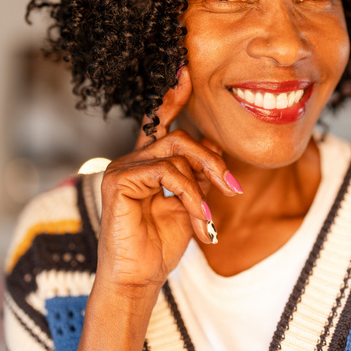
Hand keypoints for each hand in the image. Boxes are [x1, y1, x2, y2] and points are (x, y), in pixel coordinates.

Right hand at [96, 67, 241, 293]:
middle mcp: (132, 160)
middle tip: (232, 188)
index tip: (186, 72)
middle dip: (212, 160)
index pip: (161, 123)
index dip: (173, 98)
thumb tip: (215, 148)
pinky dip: (190, 195)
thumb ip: (197, 174)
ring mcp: (122, 168)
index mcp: (148, 163)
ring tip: (211, 215)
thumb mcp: (190, 203)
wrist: (139, 278)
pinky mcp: (118, 180)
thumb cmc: (161, 244)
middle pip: (180, 137)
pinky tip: (199, 219)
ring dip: (204, 183)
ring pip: (176, 151)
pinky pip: (167, 172)